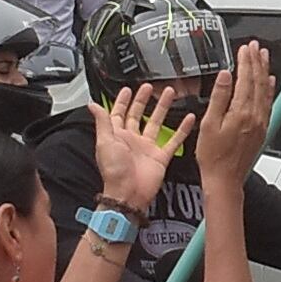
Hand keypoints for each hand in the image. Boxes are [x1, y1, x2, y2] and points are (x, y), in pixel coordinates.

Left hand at [89, 81, 177, 208]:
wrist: (128, 194)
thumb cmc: (114, 172)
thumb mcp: (105, 142)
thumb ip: (102, 122)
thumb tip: (92, 104)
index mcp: (117, 136)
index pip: (119, 113)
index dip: (123, 101)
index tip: (128, 89)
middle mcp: (132, 140)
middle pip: (138, 114)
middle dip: (143, 100)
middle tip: (149, 87)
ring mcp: (147, 147)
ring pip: (156, 122)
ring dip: (162, 108)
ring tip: (169, 94)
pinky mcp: (161, 156)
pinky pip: (173, 140)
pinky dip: (182, 129)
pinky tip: (188, 118)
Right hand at [195, 43, 272, 182]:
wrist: (225, 180)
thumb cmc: (213, 157)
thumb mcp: (209, 124)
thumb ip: (219, 97)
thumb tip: (225, 75)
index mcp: (241, 112)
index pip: (245, 79)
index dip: (246, 61)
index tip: (245, 48)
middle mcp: (255, 116)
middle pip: (258, 82)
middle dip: (257, 61)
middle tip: (255, 46)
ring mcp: (261, 123)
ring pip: (266, 91)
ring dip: (265, 71)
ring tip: (264, 57)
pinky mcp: (262, 129)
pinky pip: (269, 104)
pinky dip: (270, 90)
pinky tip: (269, 82)